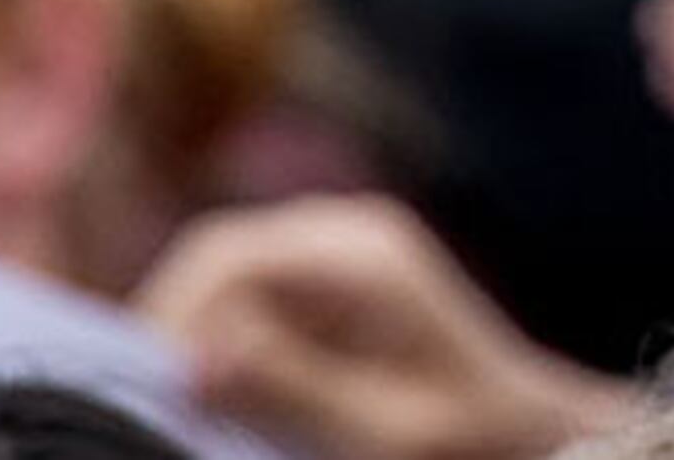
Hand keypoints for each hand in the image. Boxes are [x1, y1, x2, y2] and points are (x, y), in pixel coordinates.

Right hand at [138, 201, 600, 459]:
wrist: (524, 433)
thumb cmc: (464, 437)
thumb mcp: (379, 429)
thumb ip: (291, 390)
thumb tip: (193, 361)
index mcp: (361, 255)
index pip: (227, 255)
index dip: (172, 318)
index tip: (148, 391)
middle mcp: (344, 237)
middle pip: (218, 258)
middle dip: (175, 328)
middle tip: (150, 409)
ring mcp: (337, 259)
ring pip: (227, 280)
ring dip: (196, 340)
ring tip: (179, 414)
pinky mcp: (330, 293)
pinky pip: (253, 303)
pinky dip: (225, 349)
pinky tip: (219, 403)